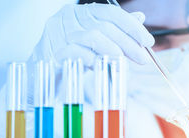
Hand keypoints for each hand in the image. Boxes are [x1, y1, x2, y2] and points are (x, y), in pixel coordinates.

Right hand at [31, 3, 154, 65]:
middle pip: (106, 26)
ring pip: (93, 36)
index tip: (148, 42)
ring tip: (123, 63)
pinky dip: (93, 59)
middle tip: (142, 59)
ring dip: (113, 51)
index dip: (132, 27)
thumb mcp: (96, 42)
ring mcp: (58, 32)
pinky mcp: (51, 50)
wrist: (40, 72)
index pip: (112, 13)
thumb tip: (140, 18)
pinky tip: (101, 66)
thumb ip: (115, 30)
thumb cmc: (71, 56)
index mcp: (81, 12)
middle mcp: (68, 17)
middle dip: (128, 43)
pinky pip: (78, 52)